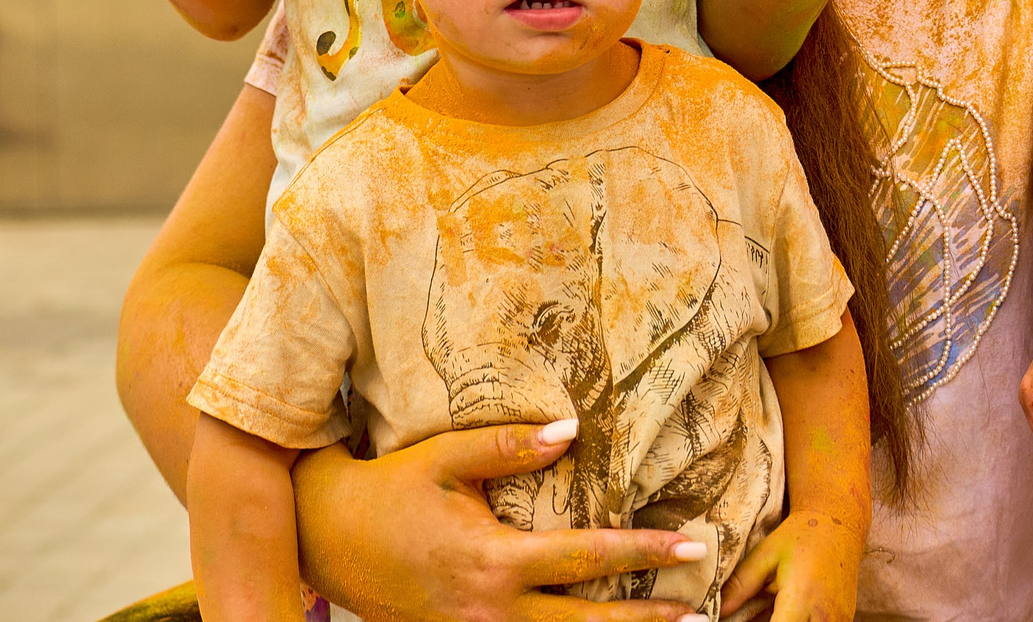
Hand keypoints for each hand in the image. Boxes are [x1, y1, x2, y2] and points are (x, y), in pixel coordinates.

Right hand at [295, 424, 709, 621]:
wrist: (327, 538)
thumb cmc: (390, 490)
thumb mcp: (444, 458)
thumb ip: (508, 447)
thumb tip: (572, 430)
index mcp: (493, 561)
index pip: (586, 557)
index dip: (645, 552)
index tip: (693, 546)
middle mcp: (491, 611)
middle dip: (648, 621)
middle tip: (705, 614)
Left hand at [721, 507, 860, 621]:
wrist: (840, 524)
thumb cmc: (801, 535)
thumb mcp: (766, 553)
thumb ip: (742, 584)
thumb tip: (718, 610)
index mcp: (802, 598)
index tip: (739, 620)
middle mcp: (824, 617)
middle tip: (756, 611)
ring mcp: (838, 621)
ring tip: (773, 606)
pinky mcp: (843, 621)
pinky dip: (797, 621)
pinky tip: (784, 609)